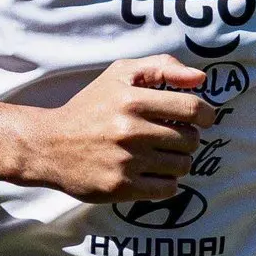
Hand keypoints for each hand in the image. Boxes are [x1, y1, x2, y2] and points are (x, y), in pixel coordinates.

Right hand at [9, 56, 212, 202]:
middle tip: (171, 136)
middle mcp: (130, 130)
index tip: (203, 118)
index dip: (206, 114)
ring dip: (178, 161)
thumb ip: (162, 67)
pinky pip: (168, 189)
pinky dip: (166, 182)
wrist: (49, 145)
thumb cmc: (91, 107)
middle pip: (191, 140)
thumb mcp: (120, 74)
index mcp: (132, 99)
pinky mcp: (121, 187)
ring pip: (182, 166)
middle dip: (188, 138)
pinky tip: (151, 172)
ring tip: (159, 154)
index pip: (192, 109)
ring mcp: (125, 162)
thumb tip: (201, 78)